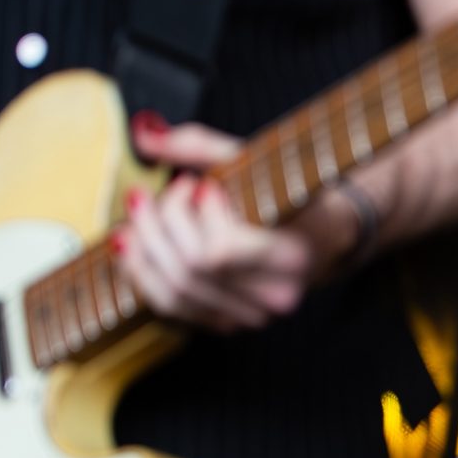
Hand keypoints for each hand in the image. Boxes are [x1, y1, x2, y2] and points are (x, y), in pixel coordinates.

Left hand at [114, 114, 336, 331]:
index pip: (220, 250)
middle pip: (190, 271)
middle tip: (149, 194)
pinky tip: (134, 244)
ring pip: (174, 295)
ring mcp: (252, 314)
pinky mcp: (230, 322)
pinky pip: (172, 309)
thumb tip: (144, 134)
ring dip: (142, 251)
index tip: (196, 186)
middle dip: (156, 227)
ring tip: (137, 215)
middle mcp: (275, 294)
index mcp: (291, 254)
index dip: (190, 217)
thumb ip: (198, 146)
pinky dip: (144, 275)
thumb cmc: (290, 193)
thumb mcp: (254, 161)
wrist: (323, 233)